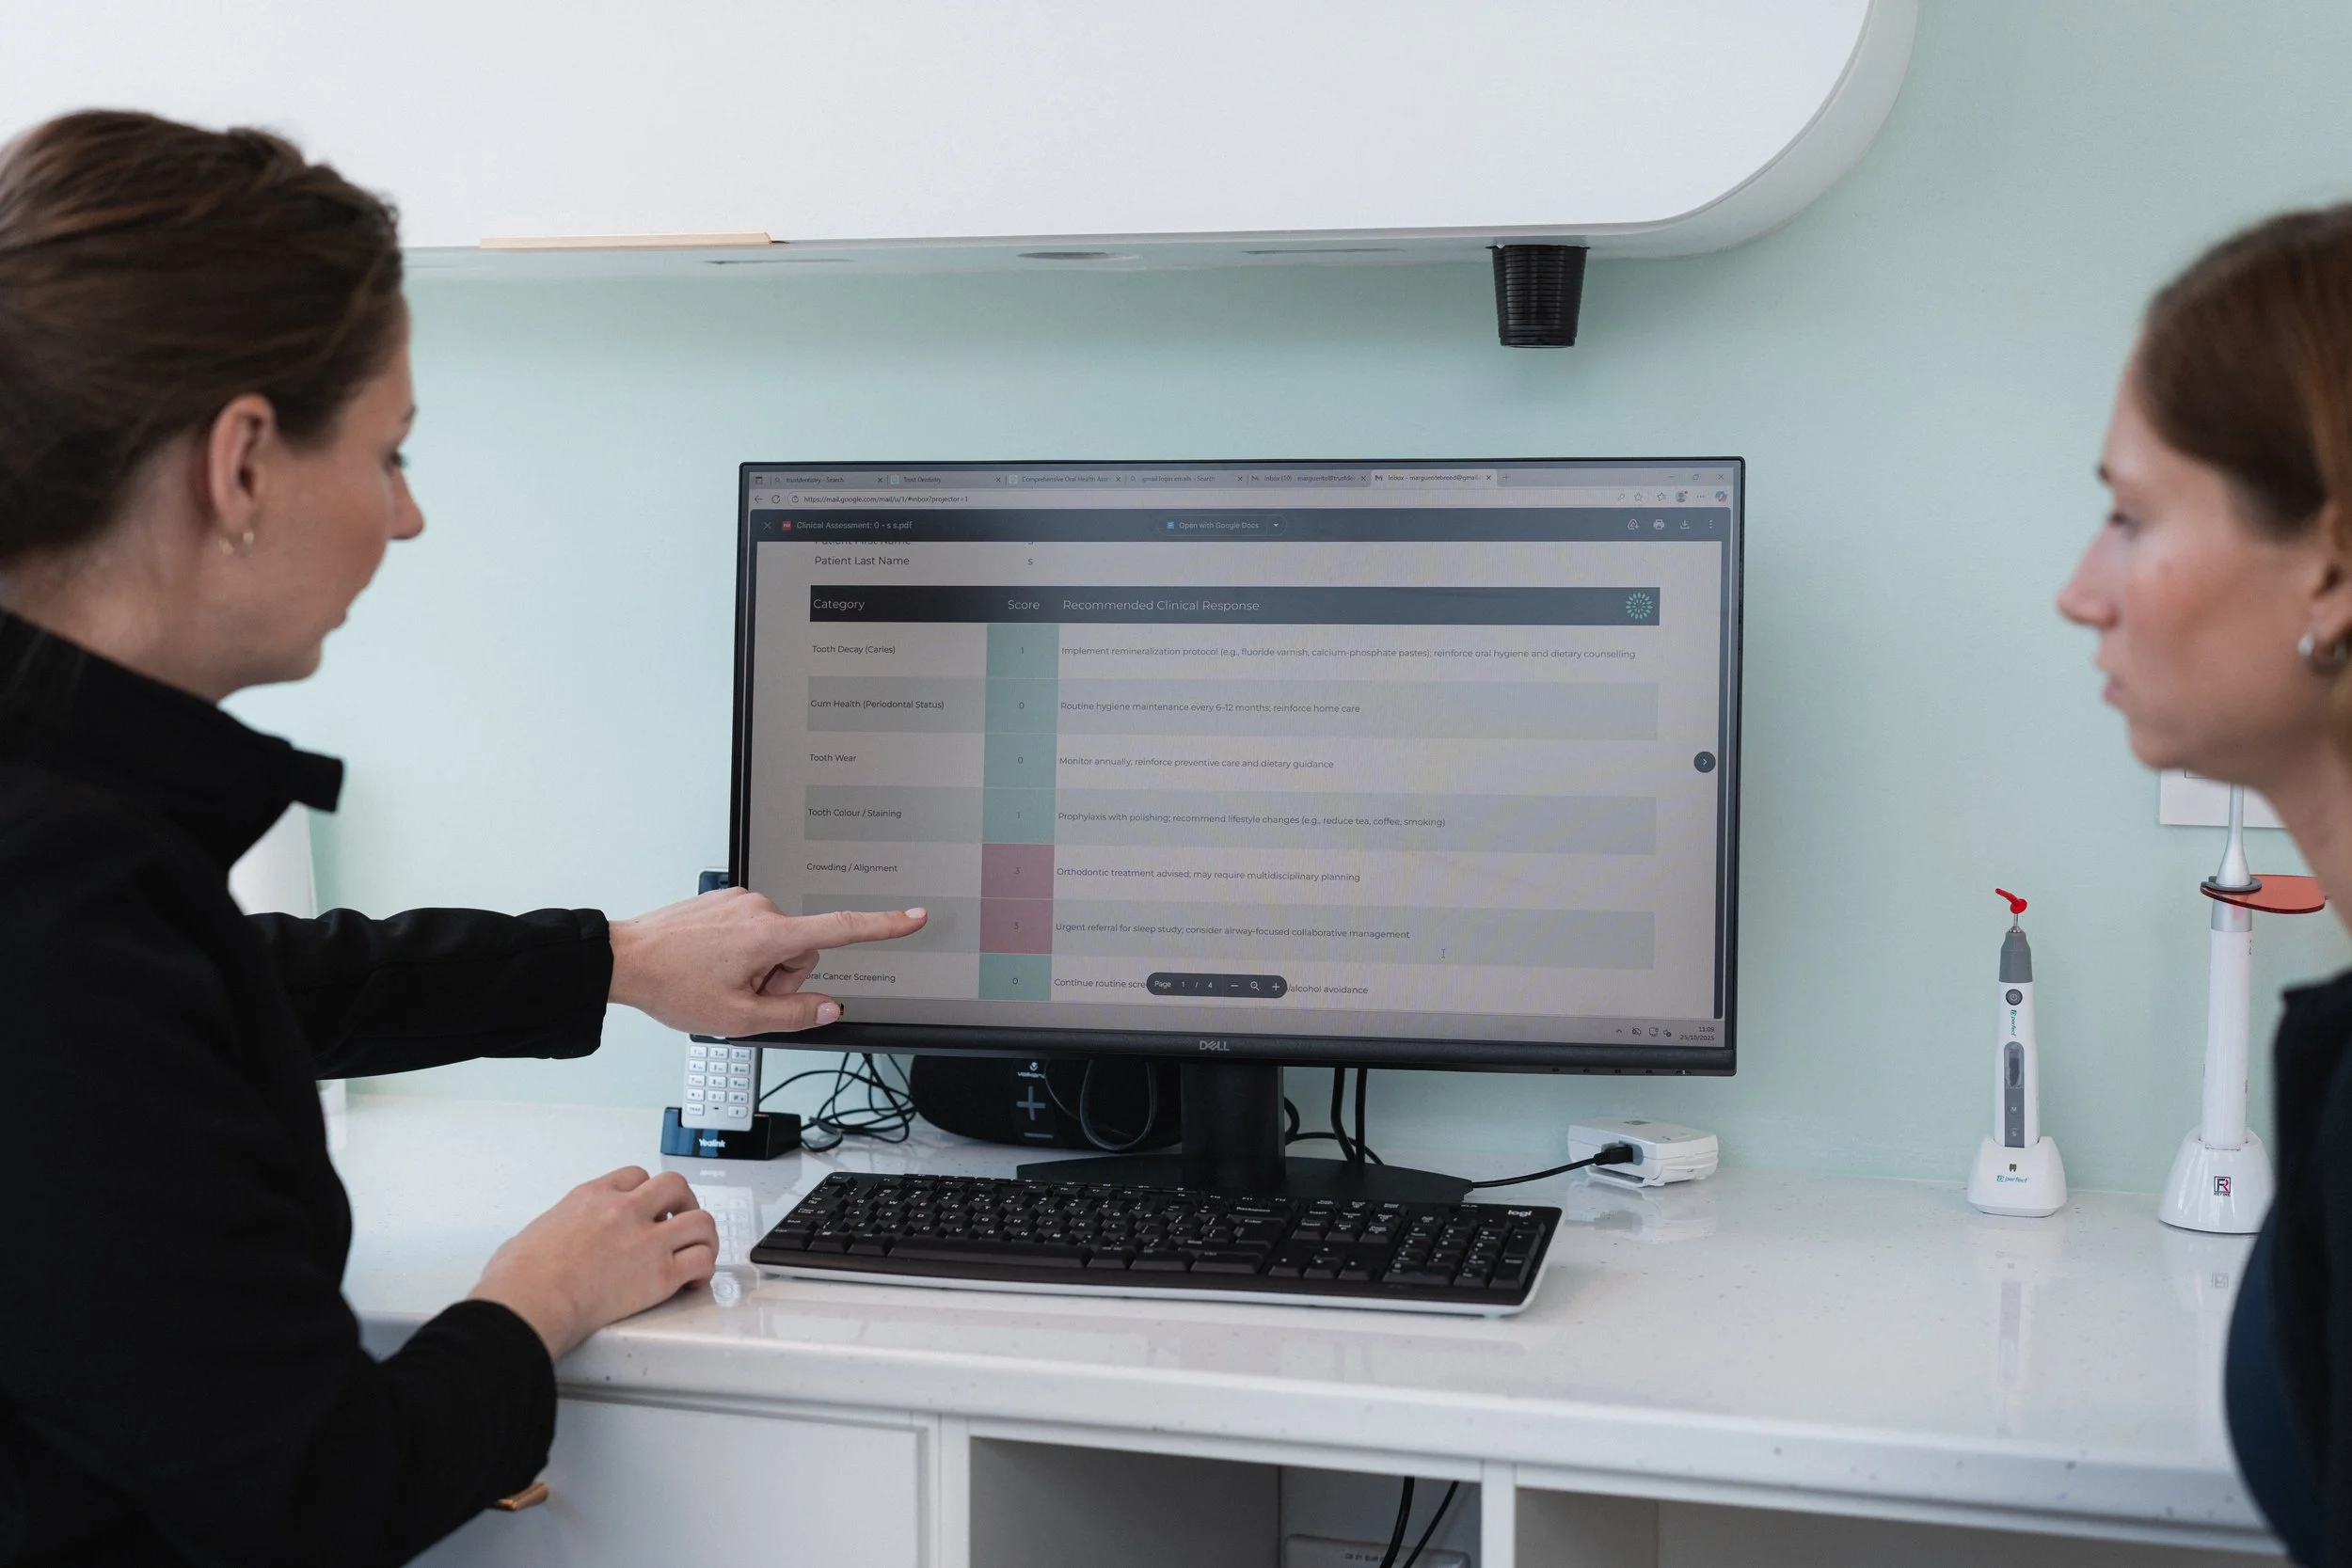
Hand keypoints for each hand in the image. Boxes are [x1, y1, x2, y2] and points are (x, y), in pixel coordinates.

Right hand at [469, 1167, 717, 1358]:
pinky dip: (704, 1270)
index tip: (648, 1206)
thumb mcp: (530, 1233)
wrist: (529, 1302)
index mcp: (591, 1197)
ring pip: (699, 1220)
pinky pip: (701, 1260)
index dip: (646, 1191)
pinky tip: (694, 1281)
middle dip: (683, 1201)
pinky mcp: (659, 1274)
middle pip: (674, 1185)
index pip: (635, 1176)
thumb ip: (552, 1230)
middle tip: (680, 1220)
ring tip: (696, 1249)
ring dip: (702, 1234)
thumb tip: (547, 1243)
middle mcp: (624, 1211)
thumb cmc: (519, 1276)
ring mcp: (646, 1240)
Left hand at [607, 888, 925, 1035]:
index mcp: (771, 934)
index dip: (884, 926)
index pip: (842, 930)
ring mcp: (740, 901)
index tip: (914, 917)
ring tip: (718, 979)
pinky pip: (751, 929)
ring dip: (758, 966)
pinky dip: (739, 951)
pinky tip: (708, 963)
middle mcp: (761, 908)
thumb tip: (828, 1008)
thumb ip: (793, 1015)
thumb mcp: (737, 1018)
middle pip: (801, 950)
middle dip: (780, 977)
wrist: (624, 959)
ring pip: (775, 942)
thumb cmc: (672, 985)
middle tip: (741, 994)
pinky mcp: (724, 900)